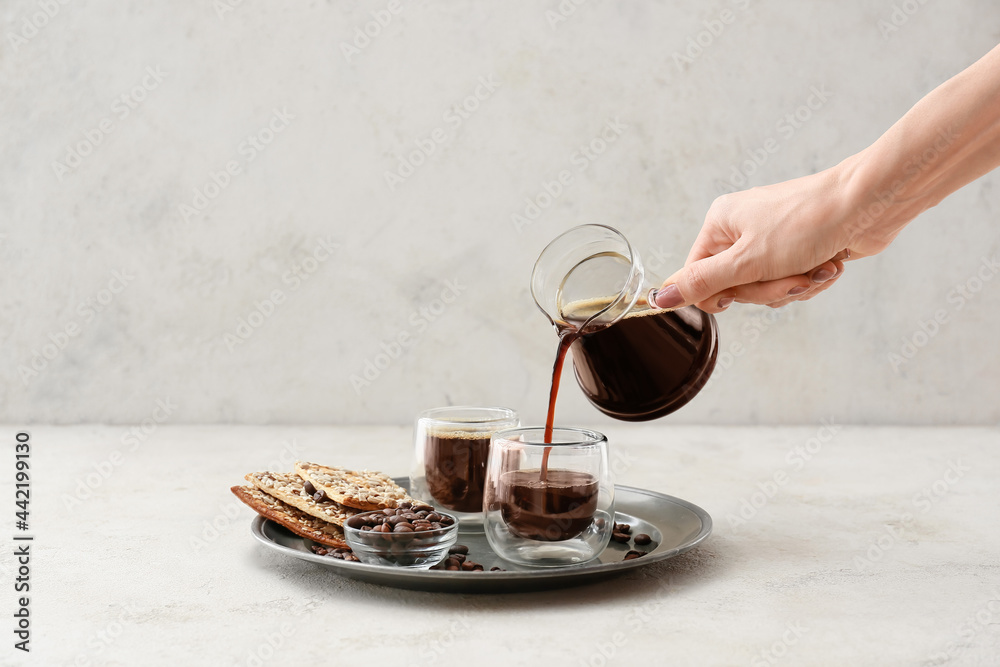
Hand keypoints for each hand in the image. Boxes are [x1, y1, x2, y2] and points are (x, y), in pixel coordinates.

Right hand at [652, 164, 898, 312]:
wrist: (870, 204)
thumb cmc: (808, 222)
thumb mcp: (747, 261)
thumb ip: (703, 282)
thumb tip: (660, 297)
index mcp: (721, 224)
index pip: (698, 275)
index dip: (720, 293)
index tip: (740, 295)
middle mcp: (743, 229)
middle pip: (736, 286)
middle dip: (770, 290)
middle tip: (792, 277)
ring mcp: (773, 239)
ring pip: (768, 288)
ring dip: (796, 286)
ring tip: (817, 266)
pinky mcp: (801, 248)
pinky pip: (793, 281)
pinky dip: (813, 280)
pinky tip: (830, 264)